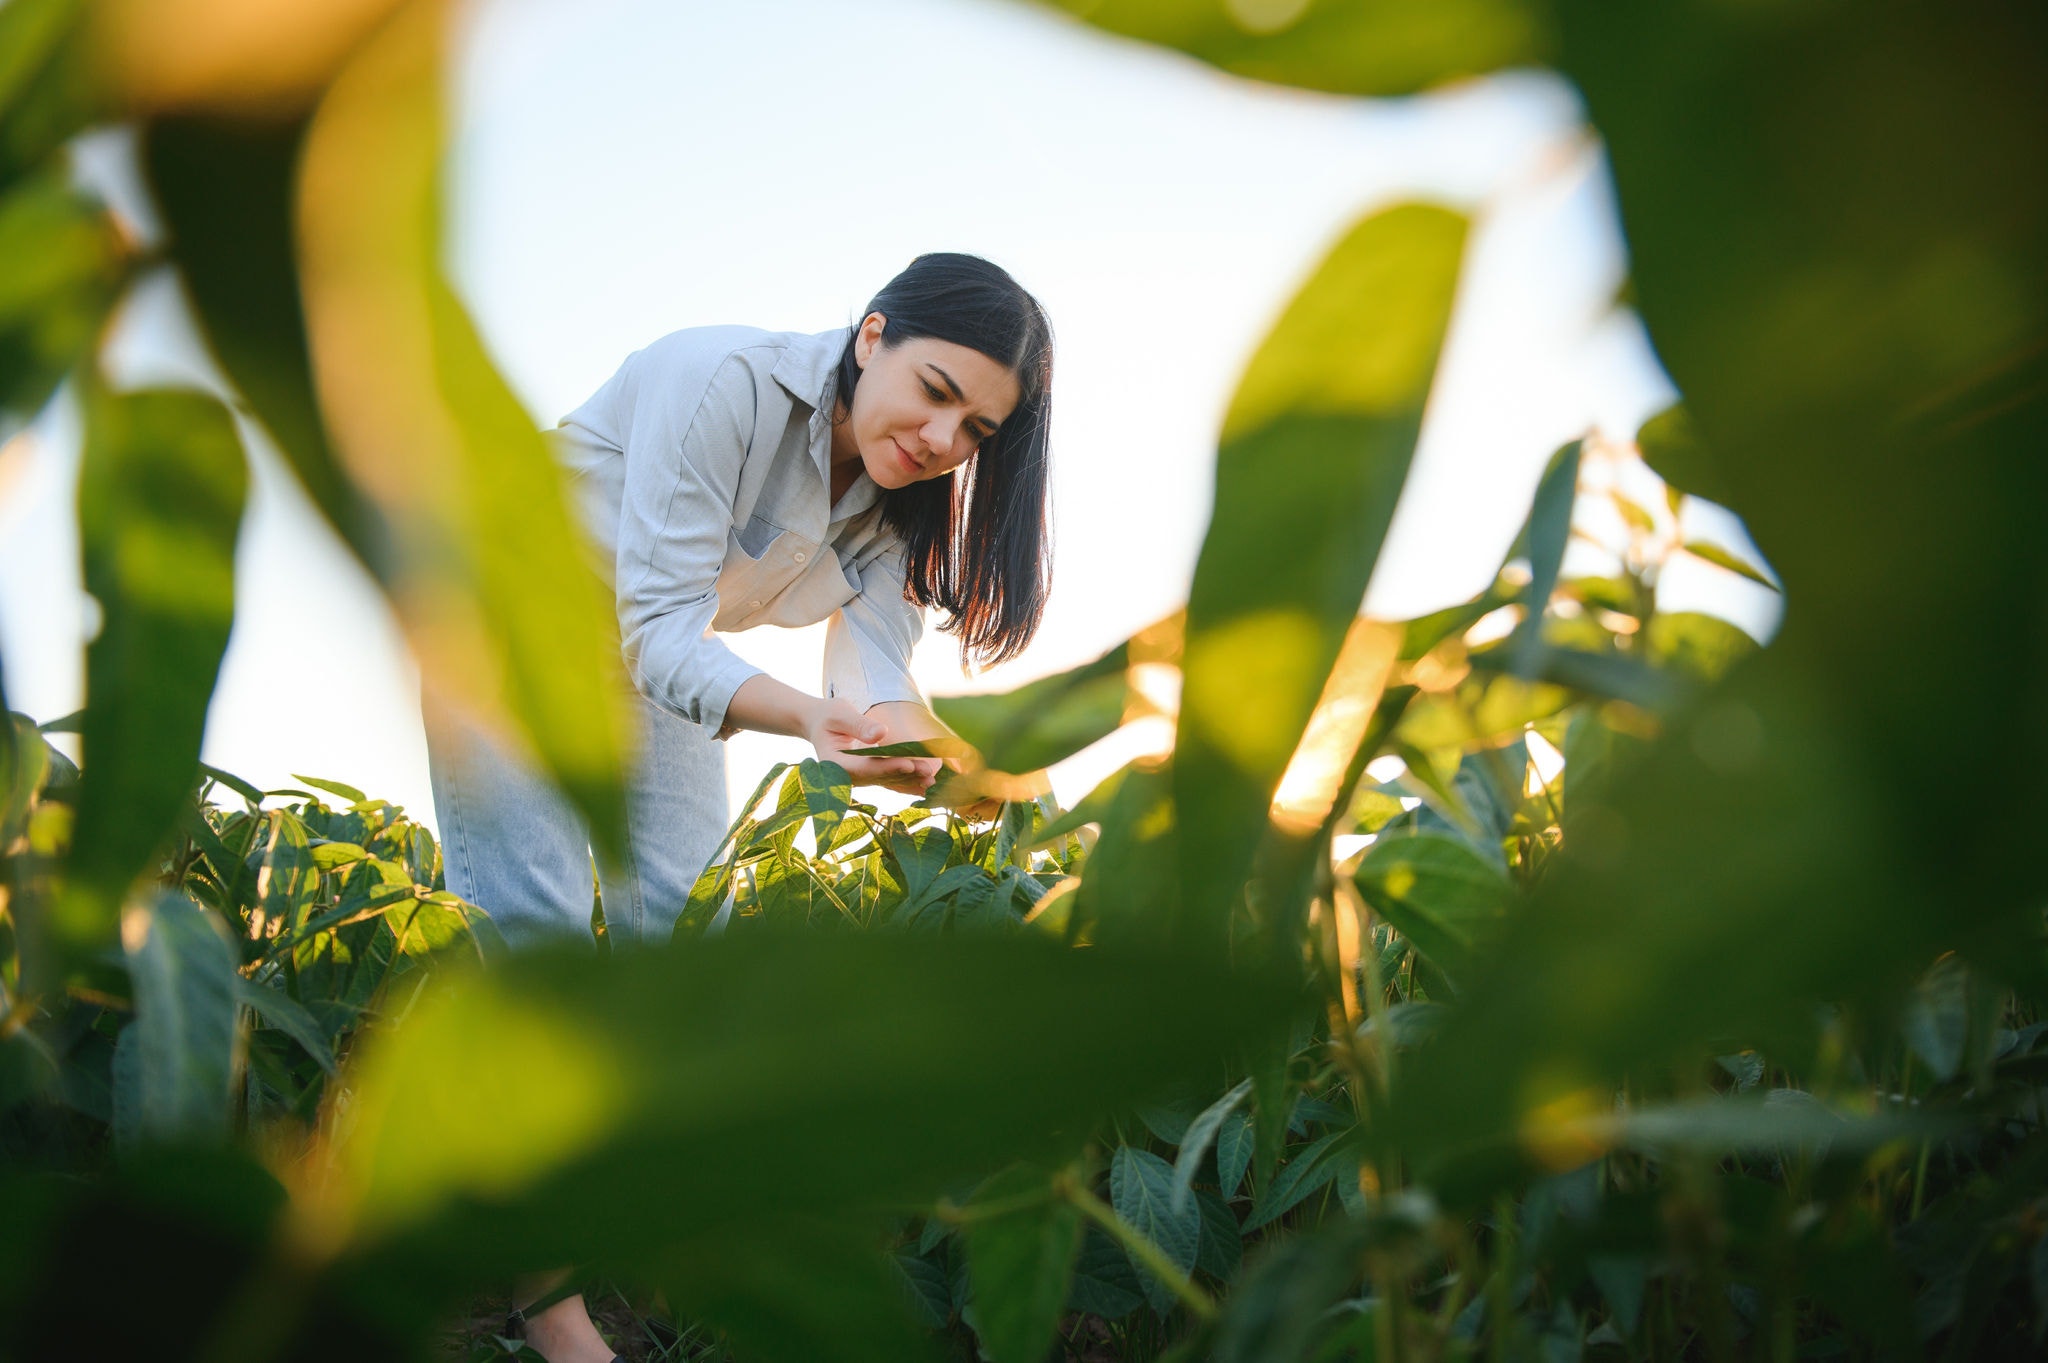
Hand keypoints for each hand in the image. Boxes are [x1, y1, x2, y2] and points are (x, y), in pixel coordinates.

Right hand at [806, 698, 940, 793]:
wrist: (819, 724)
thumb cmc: (828, 715)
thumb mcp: (840, 713)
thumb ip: (858, 725)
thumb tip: (880, 734)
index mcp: (835, 763)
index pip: (864, 767)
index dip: (888, 767)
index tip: (909, 764)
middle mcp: (846, 777)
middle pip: (879, 777)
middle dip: (905, 775)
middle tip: (929, 772)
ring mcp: (857, 779)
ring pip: (886, 781)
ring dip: (909, 781)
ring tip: (932, 779)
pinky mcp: (867, 776)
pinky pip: (887, 781)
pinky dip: (906, 783)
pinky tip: (923, 786)